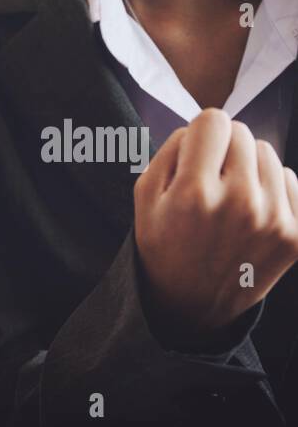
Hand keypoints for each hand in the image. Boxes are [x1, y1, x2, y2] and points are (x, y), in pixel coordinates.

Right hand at [135, 109, 297, 344]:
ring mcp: (273, 220)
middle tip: (210, 180)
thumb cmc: (164, 246)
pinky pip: (291, 179)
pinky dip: (273, 189)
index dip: (201, 134)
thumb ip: (168, 152)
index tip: (196, 153)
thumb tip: (201, 125)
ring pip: (269, 154)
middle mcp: (238, 203)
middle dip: (224, 150)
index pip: (214, 120)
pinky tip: (252, 213)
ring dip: (249, 168)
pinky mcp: (297, 234)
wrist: (191, 305)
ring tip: (230, 199)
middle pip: (243, 133)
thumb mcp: (144, 200)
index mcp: (193, 194)